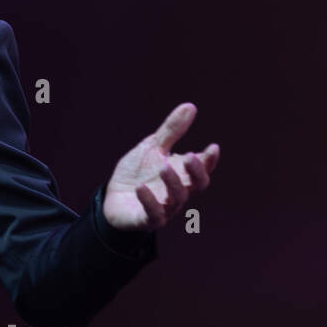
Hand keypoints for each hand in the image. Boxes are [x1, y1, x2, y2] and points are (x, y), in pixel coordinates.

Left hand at [104, 102, 219, 231]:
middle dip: (196, 172)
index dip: (210, 160)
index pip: (203, 169)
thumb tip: (190, 106)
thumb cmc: (138, 171)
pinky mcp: (146, 219)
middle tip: (190, 156)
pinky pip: (152, 214)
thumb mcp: (153, 147)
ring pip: (177, 199)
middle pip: (197, 185)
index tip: (213, 147)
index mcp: (183, 175)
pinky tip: (141, 187)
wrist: (113, 196)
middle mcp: (178, 192)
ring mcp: (164, 208)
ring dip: (172, 182)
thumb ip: (171, 131)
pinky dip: (148, 201)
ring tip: (164, 166)